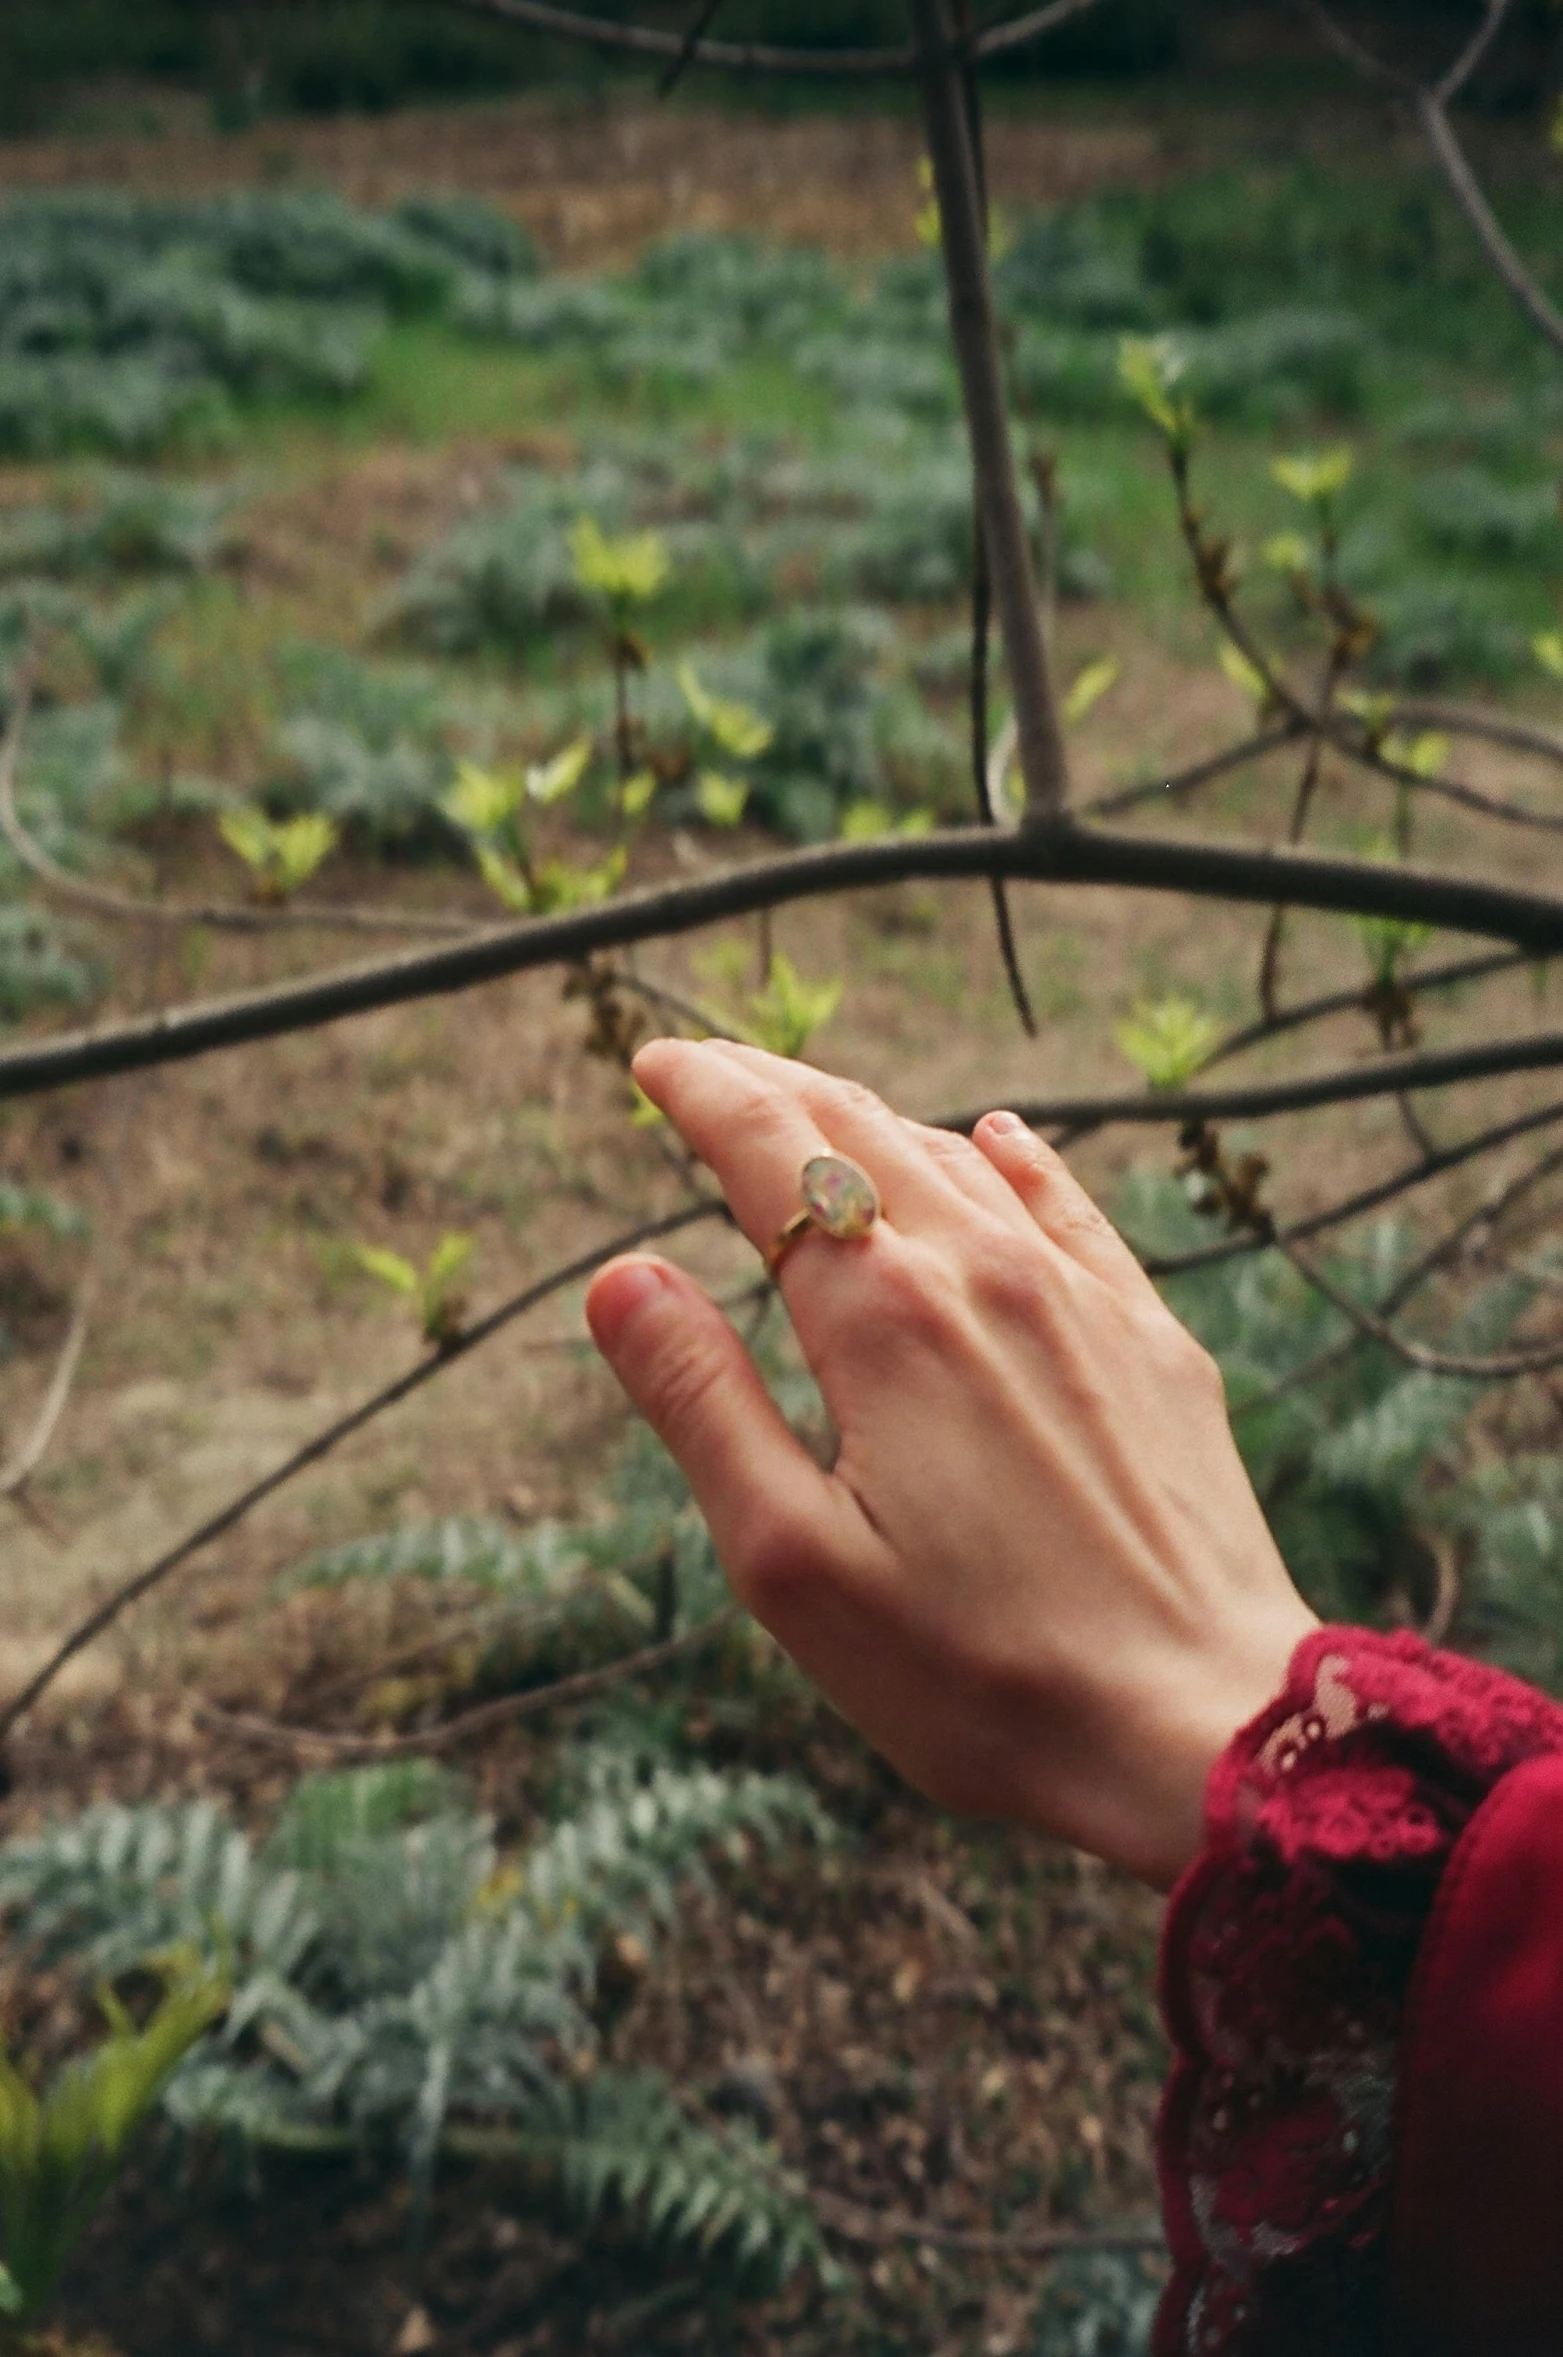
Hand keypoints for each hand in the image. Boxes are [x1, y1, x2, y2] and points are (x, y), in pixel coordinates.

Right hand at [586, 1040, 1315, 1889]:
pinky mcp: (1153, 1342)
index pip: (772, 1151)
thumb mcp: (791, 1561)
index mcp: (882, 1317)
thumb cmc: (978, 1673)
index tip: (651, 1062)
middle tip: (708, 1066)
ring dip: (873, 1117)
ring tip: (817, 1107)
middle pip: (861, 1130)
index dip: (702, 1092)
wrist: (1200, 1729)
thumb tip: (620, 1275)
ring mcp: (1083, 1299)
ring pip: (959, 1160)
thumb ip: (701, 1402)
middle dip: (772, 1085)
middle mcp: (986, 1273)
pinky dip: (1015, 1159)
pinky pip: (1073, 1210)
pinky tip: (999, 1136)